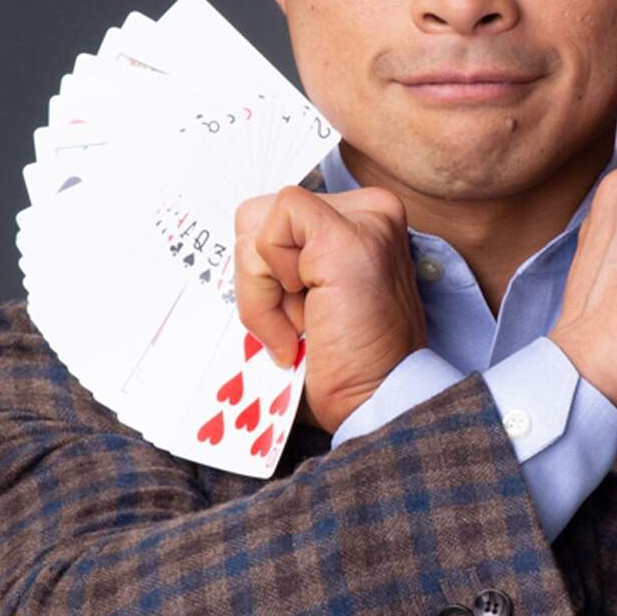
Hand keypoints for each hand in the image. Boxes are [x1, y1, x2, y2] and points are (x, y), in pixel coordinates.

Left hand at [234, 185, 427, 434]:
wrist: (379, 402)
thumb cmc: (349, 366)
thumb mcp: (309, 296)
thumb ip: (285, 260)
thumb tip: (237, 247)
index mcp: (364, 221)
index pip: (278, 219)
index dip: (267, 274)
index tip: (303, 320)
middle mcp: (370, 212)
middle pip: (259, 216)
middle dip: (258, 280)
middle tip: (299, 327)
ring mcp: (362, 220)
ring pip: (255, 224)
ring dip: (260, 291)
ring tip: (301, 328)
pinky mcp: (342, 238)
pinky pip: (262, 237)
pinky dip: (262, 290)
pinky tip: (302, 322)